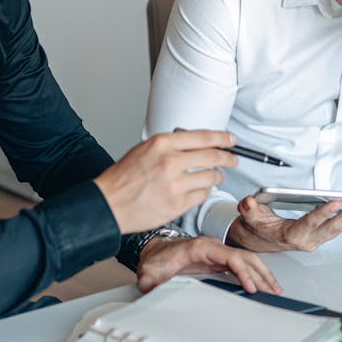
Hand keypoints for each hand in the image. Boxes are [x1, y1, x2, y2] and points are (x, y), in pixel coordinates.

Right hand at [94, 130, 236, 233]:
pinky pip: (202, 195)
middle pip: (213, 156)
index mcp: (162, 144)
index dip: (222, 138)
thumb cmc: (122, 178)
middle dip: (228, 158)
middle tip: (233, 159)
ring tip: (217, 176)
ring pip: (211, 177)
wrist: (109, 204)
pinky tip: (201, 189)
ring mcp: (176, 184)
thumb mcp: (144, 149)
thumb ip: (170, 146)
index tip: (230, 139)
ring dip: (218, 176)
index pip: (203, 137)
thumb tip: (194, 144)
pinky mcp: (178, 204)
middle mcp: (171, 162)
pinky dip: (205, 191)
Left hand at [136, 235, 281, 294]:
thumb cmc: (155, 259)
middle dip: (261, 273)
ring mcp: (217, 252)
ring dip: (262, 272)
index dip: (242, 271)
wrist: (154, 250)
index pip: (229, 256)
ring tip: (274, 288)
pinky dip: (254, 273)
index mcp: (199, 247)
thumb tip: (154, 292)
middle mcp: (212, 247)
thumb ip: (151, 282)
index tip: (251, 286)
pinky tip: (261, 283)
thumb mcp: (149, 273)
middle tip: (273, 290)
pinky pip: (241, 264)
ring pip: (246, 259)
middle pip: (244, 256)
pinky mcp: (218, 260)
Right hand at [226, 195, 341, 252]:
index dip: (322, 213)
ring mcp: (316, 239)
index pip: (309, 223)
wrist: (259, 241)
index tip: (335, 203)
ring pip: (339, 229)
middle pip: (332, 228)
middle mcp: (307, 240)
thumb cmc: (258, 228)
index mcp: (291, 235)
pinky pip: (339, 228)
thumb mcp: (249, 217)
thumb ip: (249, 209)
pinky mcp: (321, 236)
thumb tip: (249, 202)